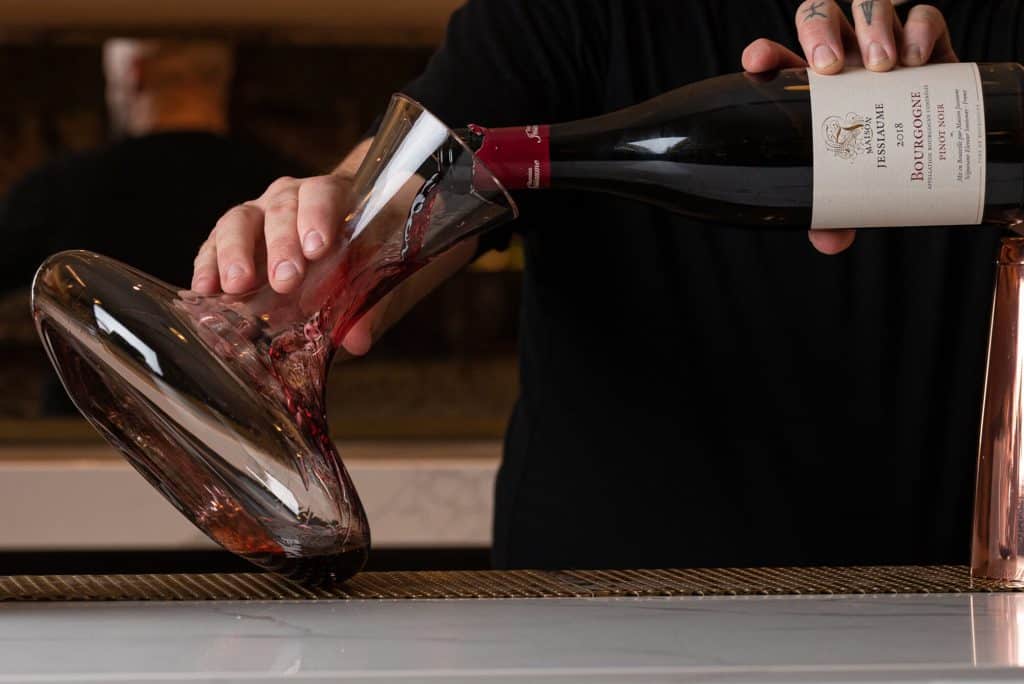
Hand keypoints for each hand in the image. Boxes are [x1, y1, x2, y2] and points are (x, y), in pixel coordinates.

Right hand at [191, 140, 475, 356]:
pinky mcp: (233, 241)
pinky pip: (214, 246)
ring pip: (239, 222)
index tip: (317, 247)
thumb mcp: (383, 277)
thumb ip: (373, 303)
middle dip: (279, 245)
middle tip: (284, 281)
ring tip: (235, 287)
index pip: (324, 194)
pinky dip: (207, 265)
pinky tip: (203, 290)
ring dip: (235, 254)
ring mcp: (258, 216)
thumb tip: (356, 339)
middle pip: (278, 209)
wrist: (353, 242)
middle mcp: (290, 198)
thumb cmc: (372, 253)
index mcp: (334, 195)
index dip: (318, 217)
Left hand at [741, 0, 956, 253]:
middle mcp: (842, 54)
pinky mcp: (926, 39)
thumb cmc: (878, 158)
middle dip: (820, 32)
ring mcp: (882, 41)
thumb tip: (830, 240)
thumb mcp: (854, 183)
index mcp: (810, 83)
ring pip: (868, 5)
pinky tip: (916, 58)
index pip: (778, 57)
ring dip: (871, 27)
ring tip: (880, 64)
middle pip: (820, 15)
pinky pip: (923, 14)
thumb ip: (837, 208)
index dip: (765, 54)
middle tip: (831, 68)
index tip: (757, 63)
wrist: (938, 143)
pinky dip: (919, 29)